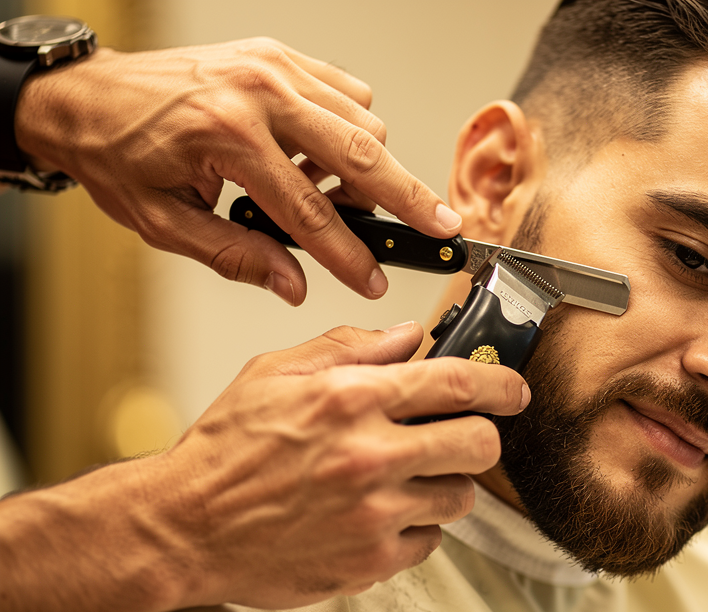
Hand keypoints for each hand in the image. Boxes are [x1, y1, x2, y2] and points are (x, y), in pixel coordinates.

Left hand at [14, 39, 461, 303]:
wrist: (87, 96)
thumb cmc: (117, 154)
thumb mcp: (164, 223)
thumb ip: (236, 256)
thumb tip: (293, 282)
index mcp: (228, 136)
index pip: (308, 212)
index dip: (346, 256)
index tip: (373, 280)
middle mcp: (259, 92)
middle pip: (362, 154)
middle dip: (408, 199)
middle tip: (443, 228)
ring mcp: (274, 67)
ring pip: (362, 122)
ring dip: (363, 168)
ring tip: (331, 197)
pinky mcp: (280, 57)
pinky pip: (346, 94)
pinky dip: (349, 129)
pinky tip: (319, 157)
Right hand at [157, 321, 528, 606]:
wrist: (186, 526)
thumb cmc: (225, 451)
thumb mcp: (277, 373)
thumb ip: (350, 349)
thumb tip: (408, 335)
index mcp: (350, 400)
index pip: (456, 384)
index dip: (500, 384)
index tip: (514, 389)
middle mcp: (369, 455)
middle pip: (479, 443)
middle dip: (481, 436)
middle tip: (463, 436)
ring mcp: (374, 513)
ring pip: (460, 497)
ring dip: (444, 484)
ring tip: (405, 479)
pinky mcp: (370, 561)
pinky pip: (429, 542)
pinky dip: (415, 527)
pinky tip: (381, 515)